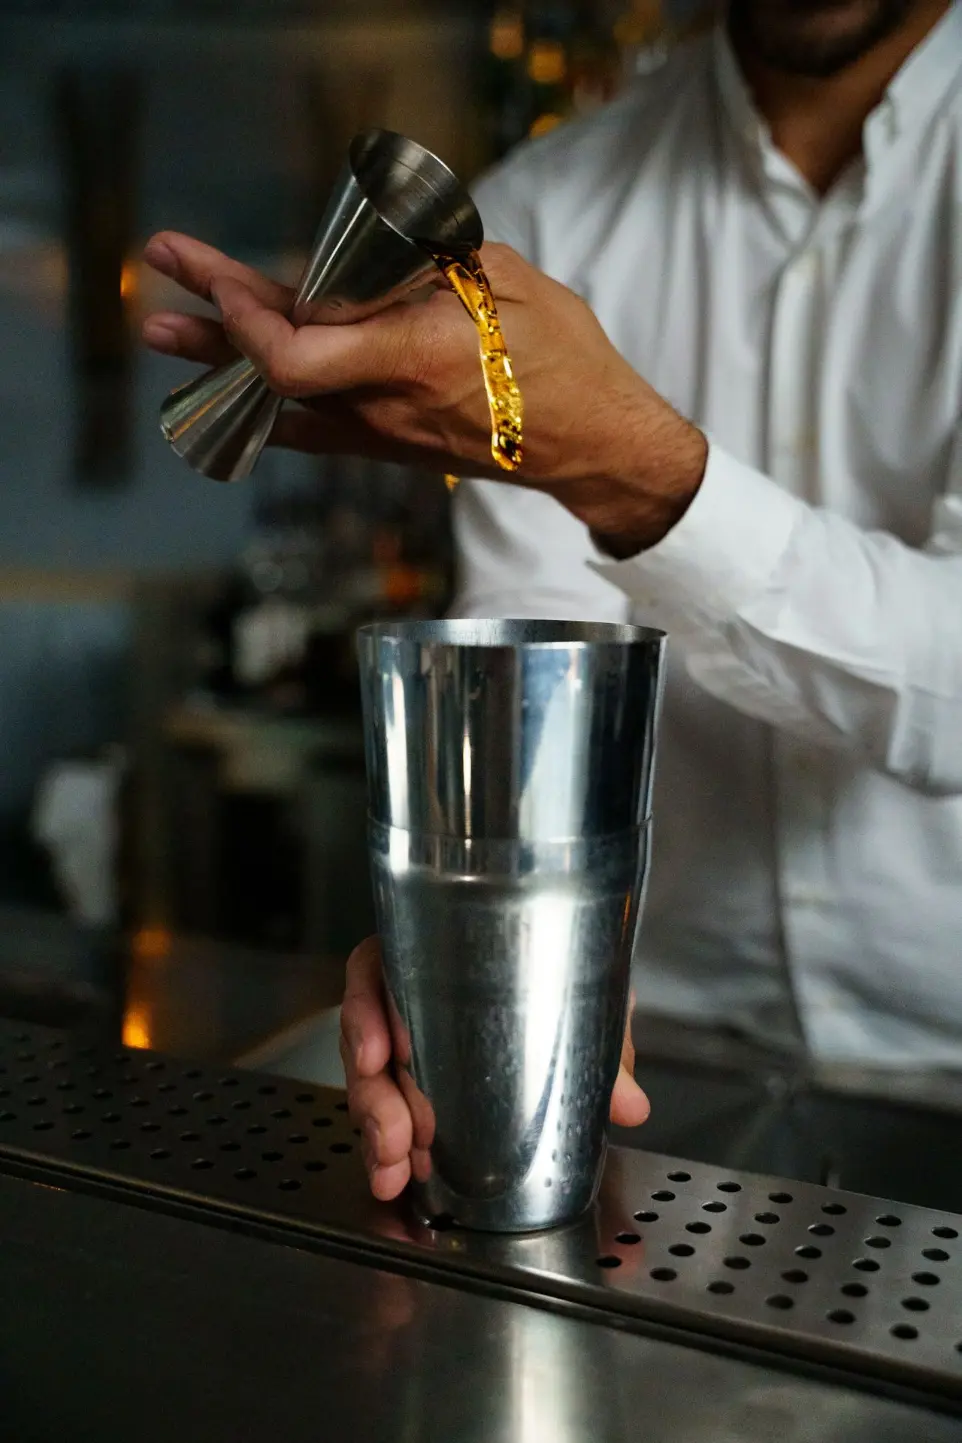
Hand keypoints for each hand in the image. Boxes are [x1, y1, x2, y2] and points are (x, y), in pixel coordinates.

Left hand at [142, 231, 706, 551]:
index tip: (222, 281)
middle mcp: (387, 403)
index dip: (248, 318)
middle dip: (213, 318)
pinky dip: (264, 408)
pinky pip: (312, 430)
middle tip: (161, 273)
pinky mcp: (391, 446)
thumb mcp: (510, 282)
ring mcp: (386, 432)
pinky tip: (223, 397)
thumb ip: (432, 264)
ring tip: (166, 331)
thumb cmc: (567, 361)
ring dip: (220, 364)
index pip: (298, 352)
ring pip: (282, 400)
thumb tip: (374, 254)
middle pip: (274, 370)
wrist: (594, 446)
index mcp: (416, 356)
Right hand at [340, 936, 649, 1202]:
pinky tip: (394, 1175)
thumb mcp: (587, 996)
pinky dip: (385, 1147)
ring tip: (392, 1166)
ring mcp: (403, 1039)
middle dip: (373, 1093)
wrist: (575, 991)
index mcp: (434, 950)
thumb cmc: (566, 974)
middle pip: (365, 1036)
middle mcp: (407, 991)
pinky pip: (382, 1110)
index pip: (375, 967)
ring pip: (368, 1080)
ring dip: (376, 1127)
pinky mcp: (408, 1083)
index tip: (378, 1053)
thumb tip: (630, 1106)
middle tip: (395, 1136)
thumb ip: (608, 1047)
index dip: (366, 1010)